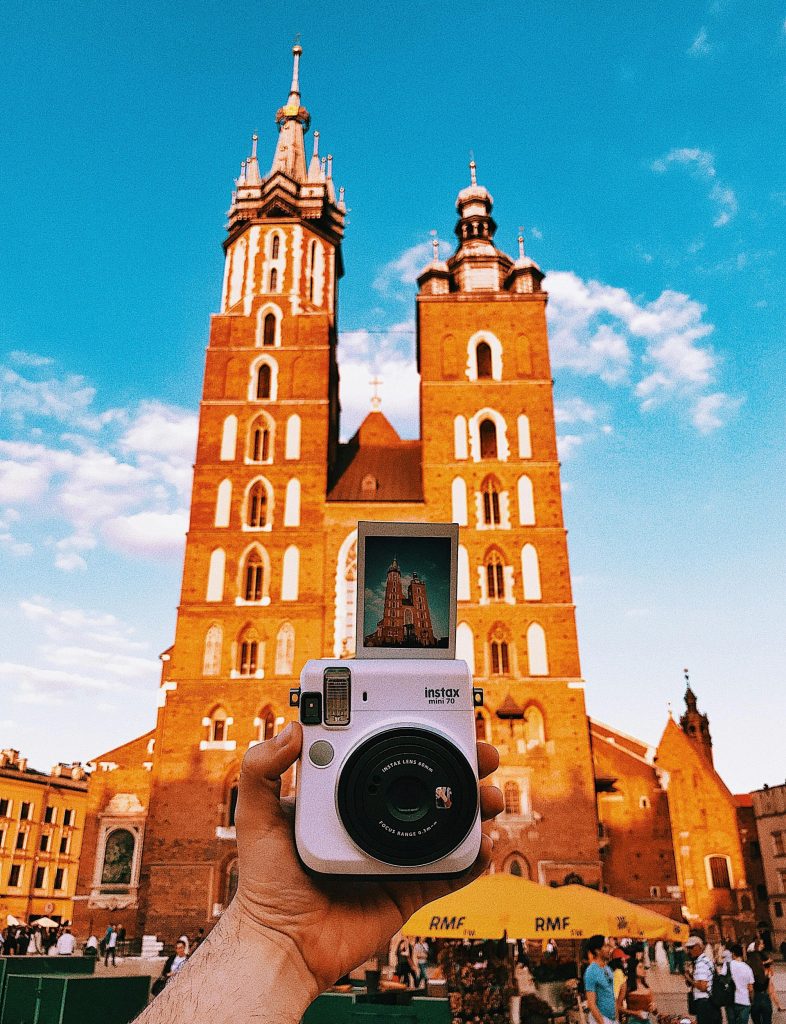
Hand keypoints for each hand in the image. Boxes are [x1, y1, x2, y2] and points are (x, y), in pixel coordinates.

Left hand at [233, 721, 502, 993]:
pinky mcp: (409, 889)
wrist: (283, 945)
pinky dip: (473, 858)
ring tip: (489, 795)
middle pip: (426, 785)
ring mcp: (395, 854)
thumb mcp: (256, 816)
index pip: (383, 757)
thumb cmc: (265, 885)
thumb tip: (293, 727)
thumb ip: (261, 769)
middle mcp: (374, 820)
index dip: (413, 737)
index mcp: (344, 798)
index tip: (434, 718)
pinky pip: (449, 872)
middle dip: (460, 765)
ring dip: (475, 807)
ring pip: (445, 823)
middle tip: (479, 752)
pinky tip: (485, 843)